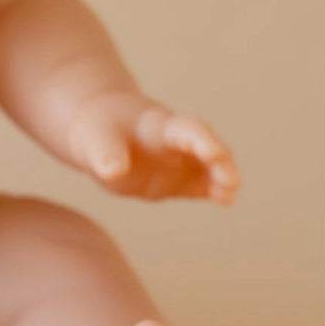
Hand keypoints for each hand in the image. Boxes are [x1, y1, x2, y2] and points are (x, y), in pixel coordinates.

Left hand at [68, 94, 239, 203]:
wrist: (97, 131)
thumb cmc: (98, 128)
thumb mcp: (94, 137)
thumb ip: (105, 153)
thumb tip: (113, 171)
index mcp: (157, 126)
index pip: (185, 130)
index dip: (201, 140)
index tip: (212, 152)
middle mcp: (176, 143)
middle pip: (207, 147)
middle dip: (221, 162)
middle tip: (230, 182)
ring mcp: (179, 162)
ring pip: (209, 169)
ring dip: (222, 180)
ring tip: (228, 196)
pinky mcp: (176, 181)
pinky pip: (199, 186)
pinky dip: (213, 192)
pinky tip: (225, 199)